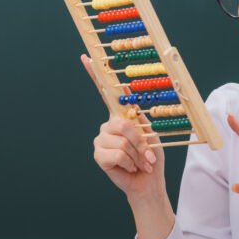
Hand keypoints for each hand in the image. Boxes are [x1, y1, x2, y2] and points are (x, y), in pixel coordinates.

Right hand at [81, 55, 165, 200]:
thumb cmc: (152, 157)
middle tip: (147, 155)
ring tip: (139, 162)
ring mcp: (101, 140)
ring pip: (121, 140)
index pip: (106, 92)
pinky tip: (129, 167)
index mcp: (120, 115)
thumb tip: (128, 98)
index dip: (96, 75)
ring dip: (136, 155)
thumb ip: (139, 118)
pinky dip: (128, 163)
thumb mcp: (151, 133)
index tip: (87, 56)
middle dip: (139, 141)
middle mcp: (108, 125)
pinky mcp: (99, 155)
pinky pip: (116, 153)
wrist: (149, 182)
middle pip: (121, 122)